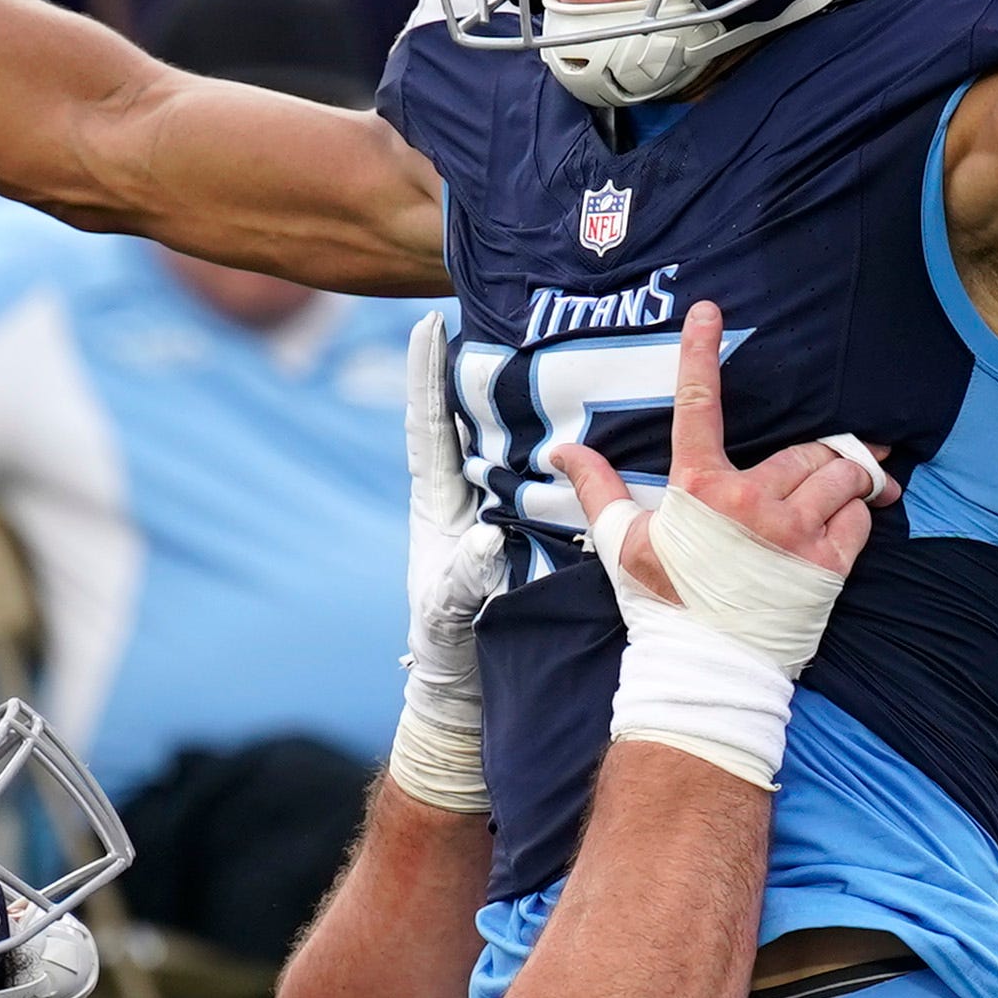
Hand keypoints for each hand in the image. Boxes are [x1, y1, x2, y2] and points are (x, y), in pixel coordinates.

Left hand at [389, 315, 501, 812]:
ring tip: (538, 342)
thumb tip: (486, 537)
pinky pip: (533, 473)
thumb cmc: (446, 654)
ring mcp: (490, 508)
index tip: (428, 322)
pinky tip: (572, 413)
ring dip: (513, 394)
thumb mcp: (448, 616)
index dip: (425, 373)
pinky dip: (547, 440)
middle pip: (462, 414)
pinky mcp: (519, 527)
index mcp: (436, 505)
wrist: (463, 690)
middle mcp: (461, 496)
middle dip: (473, 362)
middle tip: (489, 307)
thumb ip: (461, 580)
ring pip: (500, 438)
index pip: (427, 425)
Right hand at [550, 303, 881, 609]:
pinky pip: (860, 518)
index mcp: (700, 490)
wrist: (708, 667)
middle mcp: (752, 502)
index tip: (710, 312)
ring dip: (845, 480)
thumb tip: (562, 451)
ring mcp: (794, 532)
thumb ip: (600, 488)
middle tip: (809, 477)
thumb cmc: (664, 605)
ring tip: (839, 493)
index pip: (698, 406)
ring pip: (840, 477)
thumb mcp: (624, 544)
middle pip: (804, 448)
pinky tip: (842, 528)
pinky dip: (858, 516)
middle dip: (814, 456)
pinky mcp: (829, 565)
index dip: (700, 354)